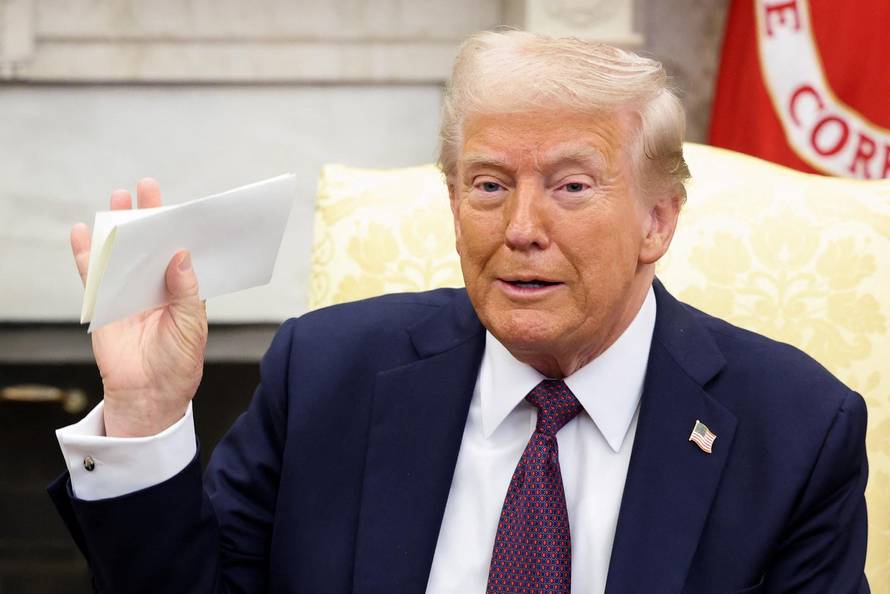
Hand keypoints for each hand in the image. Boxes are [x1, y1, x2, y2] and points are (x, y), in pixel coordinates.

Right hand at [71, 178, 207, 436]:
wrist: (149, 394)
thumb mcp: (190, 325)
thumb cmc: (178, 362)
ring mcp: (128, 291)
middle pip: (150, 244)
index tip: (185, 205)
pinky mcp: (104, 303)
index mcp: (182, 289)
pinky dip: (85, 254)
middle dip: (148, 216)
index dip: (181, 229)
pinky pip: (92, 275)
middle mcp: (155, 285)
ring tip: (116, 199)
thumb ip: (185, 290)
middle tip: (145, 187)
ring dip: (117, 227)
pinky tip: (82, 233)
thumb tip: (181, 254)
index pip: (181, 251)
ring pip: (121, 253)